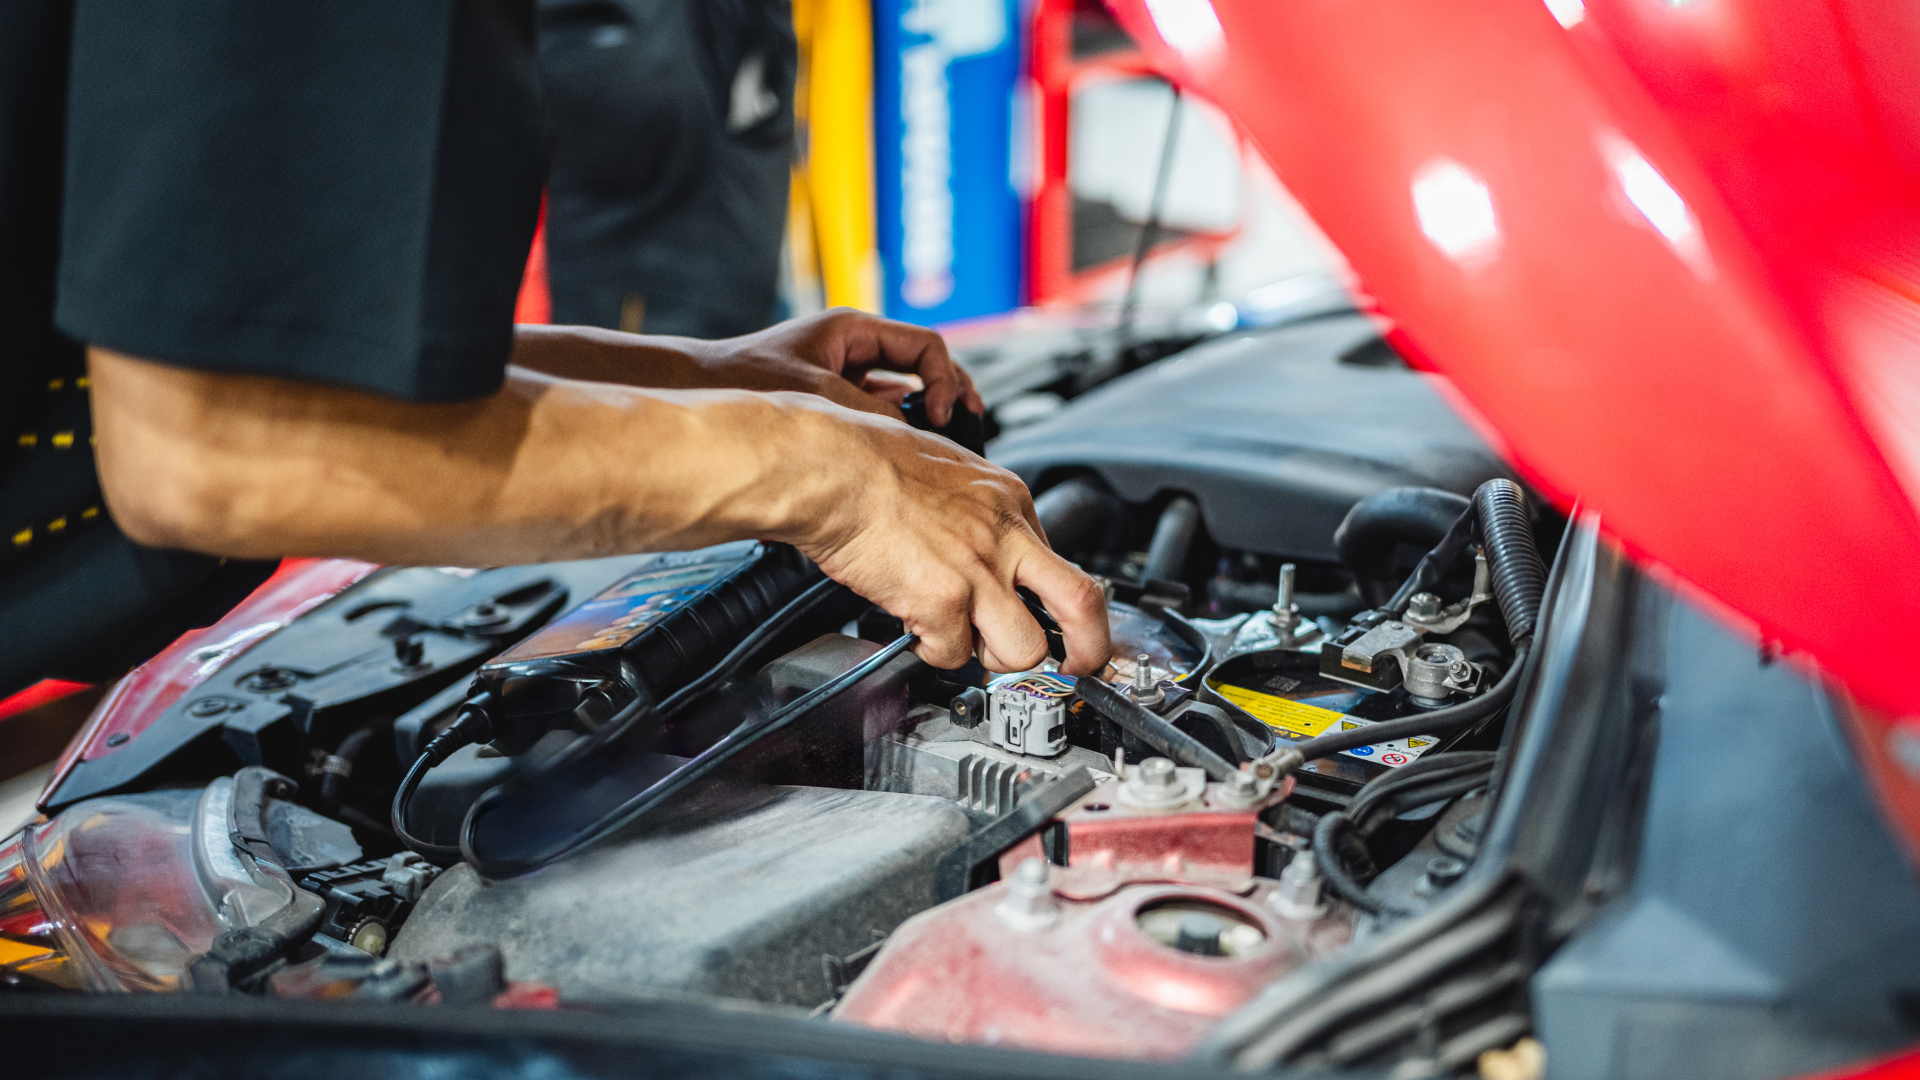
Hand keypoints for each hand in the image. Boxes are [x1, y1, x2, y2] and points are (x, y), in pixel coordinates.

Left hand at [695, 309, 983, 423]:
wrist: (702, 389)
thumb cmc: (746, 378)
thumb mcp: (818, 394)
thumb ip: (870, 413)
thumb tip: (913, 436)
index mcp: (854, 329)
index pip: (926, 346)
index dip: (945, 379)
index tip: (943, 413)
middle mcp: (854, 347)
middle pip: (924, 364)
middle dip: (950, 392)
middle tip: (968, 421)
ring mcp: (846, 373)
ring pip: (905, 388)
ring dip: (925, 412)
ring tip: (943, 439)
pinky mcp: (835, 399)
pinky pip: (881, 410)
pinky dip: (897, 426)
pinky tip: (903, 448)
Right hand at [771, 395, 1109, 675]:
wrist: (831, 467)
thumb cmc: (869, 460)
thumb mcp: (949, 469)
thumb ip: (976, 512)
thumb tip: (981, 546)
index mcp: (1009, 501)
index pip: (1059, 563)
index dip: (1052, 602)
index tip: (1051, 619)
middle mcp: (1004, 536)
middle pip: (1081, 604)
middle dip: (1089, 647)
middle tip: (1079, 666)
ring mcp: (978, 571)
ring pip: (1024, 649)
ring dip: (995, 657)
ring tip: (964, 639)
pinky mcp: (943, 601)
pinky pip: (953, 655)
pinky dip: (934, 651)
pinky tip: (916, 627)